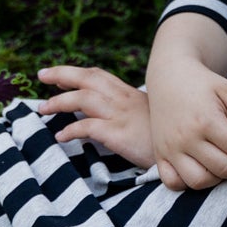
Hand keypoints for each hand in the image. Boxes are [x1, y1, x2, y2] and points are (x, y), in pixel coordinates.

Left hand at [35, 66, 154, 169]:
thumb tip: (105, 116)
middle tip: (42, 75)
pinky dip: (71, 130)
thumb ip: (127, 113)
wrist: (185, 153)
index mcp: (129, 94)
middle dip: (61, 74)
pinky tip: (61, 137)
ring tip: (43, 109)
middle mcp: (123, 100)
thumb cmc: (165, 139)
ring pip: (84, 98)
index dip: (76, 73)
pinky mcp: (120, 134)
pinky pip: (88, 127)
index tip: (57, 75)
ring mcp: (121, 116)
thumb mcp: (147, 118)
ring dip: (59, 102)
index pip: (98, 76)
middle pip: (87, 78)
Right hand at [145, 53, 226, 191]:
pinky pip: (174, 183)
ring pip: (201, 182)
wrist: (168, 77)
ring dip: (221, 177)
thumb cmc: (203, 83)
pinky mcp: (160, 156)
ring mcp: (170, 150)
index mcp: (205, 120)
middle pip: (225, 169)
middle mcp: (185, 139)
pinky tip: (204, 168)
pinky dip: (190, 183)